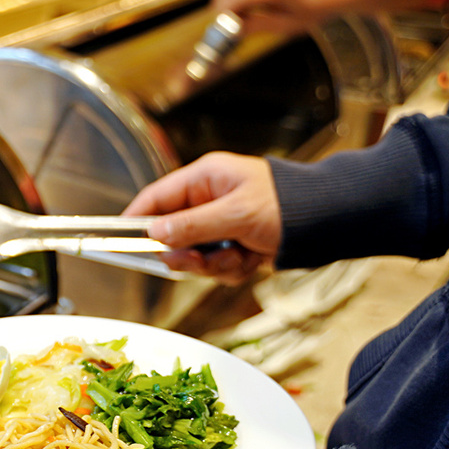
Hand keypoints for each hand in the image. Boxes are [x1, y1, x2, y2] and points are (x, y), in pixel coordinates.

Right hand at [122, 152, 281, 284]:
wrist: (329, 222)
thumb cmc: (288, 205)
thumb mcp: (236, 214)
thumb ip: (191, 225)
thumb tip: (154, 234)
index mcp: (205, 179)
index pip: (156, 198)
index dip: (136, 219)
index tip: (119, 240)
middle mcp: (208, 201)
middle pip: (171, 234)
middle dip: (186, 253)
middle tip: (196, 261)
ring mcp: (220, 225)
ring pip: (193, 255)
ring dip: (213, 265)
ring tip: (238, 257)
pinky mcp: (233, 245)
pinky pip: (215, 266)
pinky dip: (231, 269)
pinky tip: (251, 259)